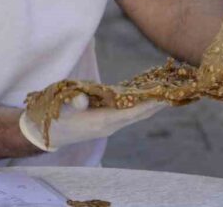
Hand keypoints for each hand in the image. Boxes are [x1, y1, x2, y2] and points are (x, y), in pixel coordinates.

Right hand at [19, 94, 168, 151]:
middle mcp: (110, 125)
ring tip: (170, 91)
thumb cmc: (53, 114)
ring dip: (153, 104)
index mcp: (102, 122)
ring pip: (137, 114)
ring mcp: (110, 124)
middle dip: (158, 103)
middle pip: (140, 114)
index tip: (166, 96)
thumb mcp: (60, 104)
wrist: (46, 132)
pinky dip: (142, 104)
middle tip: (177, 90)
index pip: (132, 112)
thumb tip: (82, 101)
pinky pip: (131, 113)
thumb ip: (72, 101)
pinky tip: (151, 95)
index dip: (149, 104)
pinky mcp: (108, 121)